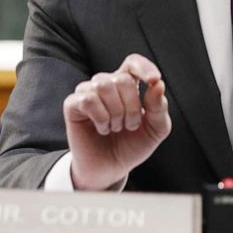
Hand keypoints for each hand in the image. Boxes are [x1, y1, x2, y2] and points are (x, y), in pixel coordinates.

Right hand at [63, 53, 171, 190]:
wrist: (110, 169)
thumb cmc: (131, 145)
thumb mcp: (155, 129)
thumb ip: (159, 107)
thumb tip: (158, 85)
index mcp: (128, 84)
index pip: (133, 62)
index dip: (144, 67)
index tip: (154, 80)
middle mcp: (107, 84)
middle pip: (122, 79)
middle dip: (132, 107)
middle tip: (130, 125)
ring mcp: (88, 92)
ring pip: (103, 85)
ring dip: (116, 113)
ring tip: (115, 127)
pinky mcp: (73, 104)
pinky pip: (87, 98)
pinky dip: (101, 117)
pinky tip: (102, 128)